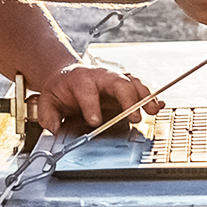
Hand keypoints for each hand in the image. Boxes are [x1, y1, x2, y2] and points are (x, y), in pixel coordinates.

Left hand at [34, 62, 163, 135]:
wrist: (67, 75)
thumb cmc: (60, 90)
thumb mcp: (47, 101)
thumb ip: (48, 116)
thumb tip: (53, 130)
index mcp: (79, 80)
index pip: (87, 91)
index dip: (91, 106)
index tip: (95, 121)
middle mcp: (101, 77)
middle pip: (118, 82)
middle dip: (128, 99)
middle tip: (135, 117)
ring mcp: (115, 80)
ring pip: (133, 83)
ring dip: (145, 96)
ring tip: (153, 110)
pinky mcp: (125, 86)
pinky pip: (140, 87)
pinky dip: (151, 96)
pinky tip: (158, 106)